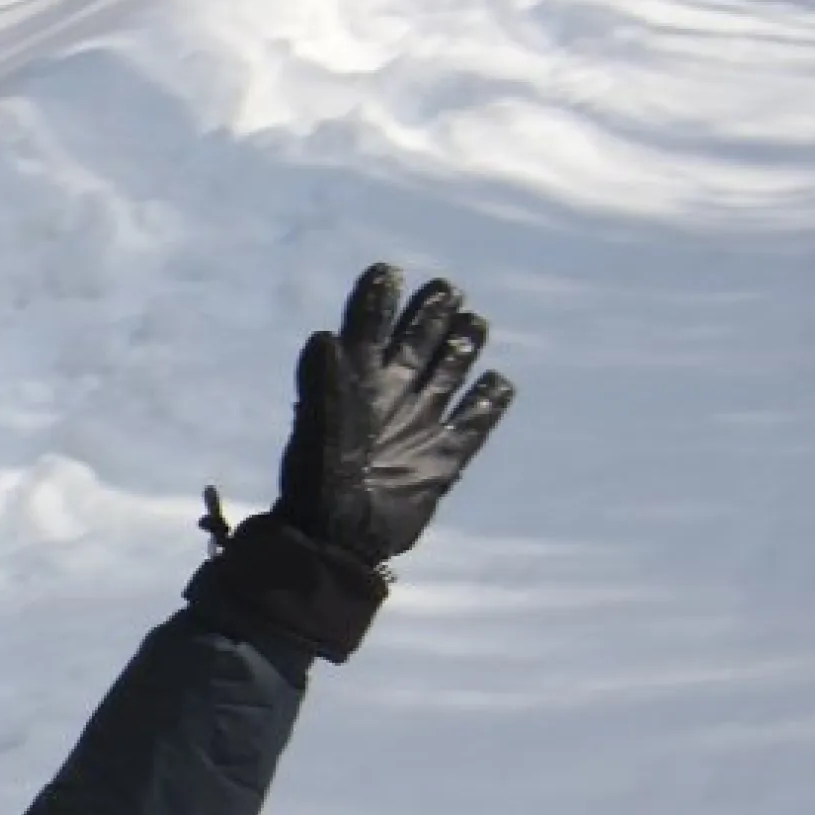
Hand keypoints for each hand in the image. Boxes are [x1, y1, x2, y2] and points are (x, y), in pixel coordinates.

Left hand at [271, 263, 513, 565]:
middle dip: (432, 312)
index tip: (388, 272)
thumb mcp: (318, 431)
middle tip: (447, 290)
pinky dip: (490, 402)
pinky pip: (476, 423)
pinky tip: (496, 385)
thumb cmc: (318, 484)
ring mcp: (420, 425)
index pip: (368, 328)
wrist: (337, 542)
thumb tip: (325, 335)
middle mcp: (390, 397)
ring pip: (450, 372)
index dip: (378, 299)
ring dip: (463, 345)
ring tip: (472, 324)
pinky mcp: (446, 458)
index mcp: (355, 385)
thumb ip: (324, 385)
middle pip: (417, 342)